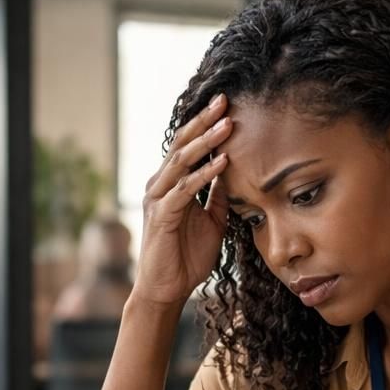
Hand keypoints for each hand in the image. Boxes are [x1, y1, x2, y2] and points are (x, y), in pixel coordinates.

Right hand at [131, 93, 233, 307]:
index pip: (187, 146)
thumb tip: (231, 170)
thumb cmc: (187, 257)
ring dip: (206, 142)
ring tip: (227, 125)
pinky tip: (222, 163)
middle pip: (181, 145)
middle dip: (204, 122)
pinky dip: (204, 175)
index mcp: (171, 184)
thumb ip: (217, 195)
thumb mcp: (212, 220)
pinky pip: (185, 189)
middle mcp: (160, 186)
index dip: (205, 125)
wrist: (167, 289)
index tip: (227, 106)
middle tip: (224, 100)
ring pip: (182, 162)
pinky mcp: (162, 216)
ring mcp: (158, 200)